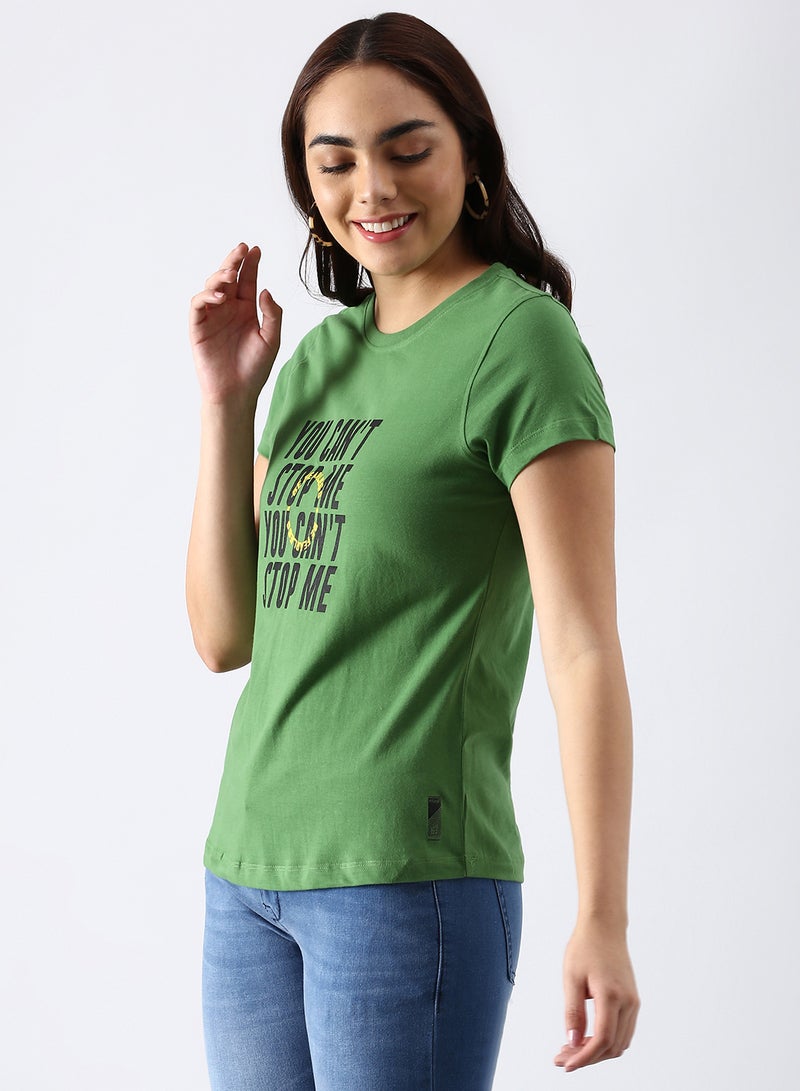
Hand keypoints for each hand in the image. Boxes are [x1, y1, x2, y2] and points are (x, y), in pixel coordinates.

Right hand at [189, 242, 281, 404]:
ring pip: (211, 287)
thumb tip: (265, 290)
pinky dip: (206, 296)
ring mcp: (212, 316)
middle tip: (241, 249)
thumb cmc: (254, 368)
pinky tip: (220, 296)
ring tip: (231, 274)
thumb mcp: (271, 339)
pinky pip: (198, 305)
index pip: (247, 281)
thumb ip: (272, 314)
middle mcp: (228, 309)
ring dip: (219, 276)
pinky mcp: (198, 327)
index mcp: (245, 310)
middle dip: (233, 261)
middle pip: (228, 278)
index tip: (256, 250)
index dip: (250, 264)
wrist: (237, 392)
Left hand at [554, 921, 639, 1072]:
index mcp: (612, 995)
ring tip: (571, 1050)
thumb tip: (573, 1043)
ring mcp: (633, 1002)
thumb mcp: (571, 978)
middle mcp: (628, 1002)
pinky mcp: (632, 1001)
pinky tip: (587, 1039)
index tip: (565, 1064)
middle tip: (562, 1058)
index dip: (584, 1057)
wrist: (604, 927)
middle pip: (612, 1046)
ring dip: (597, 1052)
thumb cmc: (585, 947)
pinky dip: (607, 1042)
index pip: (602, 1039)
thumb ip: (573, 1012)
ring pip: (619, 1042)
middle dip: (587, 1058)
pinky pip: (623, 1032)